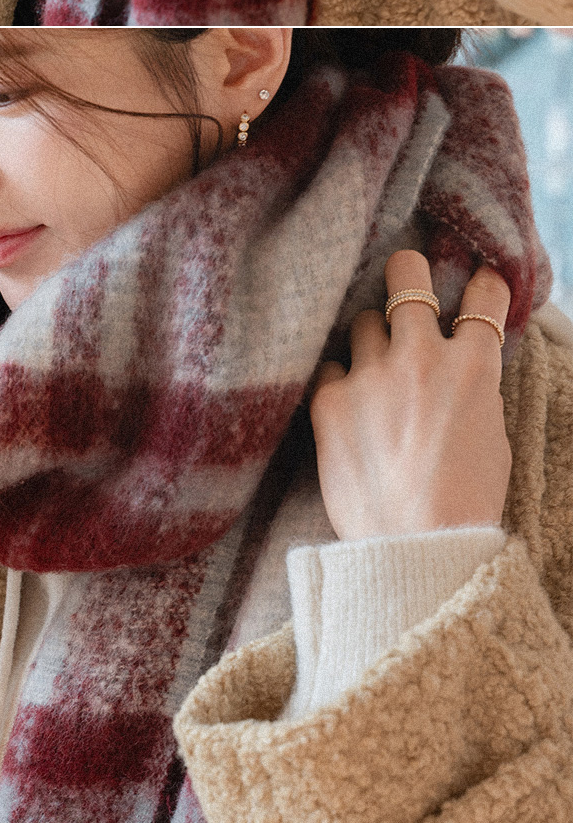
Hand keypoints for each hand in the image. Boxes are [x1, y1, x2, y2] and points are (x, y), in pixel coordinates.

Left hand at [310, 250, 512, 536]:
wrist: (417, 550)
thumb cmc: (464, 505)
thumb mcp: (492, 438)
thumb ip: (475, 390)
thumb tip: (462, 370)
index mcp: (472, 366)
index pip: (483, 295)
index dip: (481, 284)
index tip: (475, 282)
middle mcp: (421, 356)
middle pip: (406, 275)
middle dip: (406, 272)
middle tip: (404, 281)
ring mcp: (372, 375)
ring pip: (364, 319)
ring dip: (372, 338)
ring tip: (373, 368)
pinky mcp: (330, 401)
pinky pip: (329, 367)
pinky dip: (339, 381)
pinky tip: (346, 406)